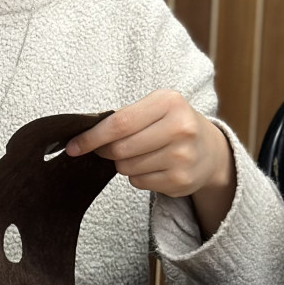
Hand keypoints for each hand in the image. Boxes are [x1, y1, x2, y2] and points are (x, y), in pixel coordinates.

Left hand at [66, 89, 236, 237]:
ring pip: (127, 167)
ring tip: (140, 154)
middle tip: (107, 149)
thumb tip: (83, 137)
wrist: (211, 150)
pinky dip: (137, 176)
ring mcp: (183, 157)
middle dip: (105, 151)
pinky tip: (153, 166)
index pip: (119, 123)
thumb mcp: (155, 108)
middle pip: (121, 149)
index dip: (91, 137)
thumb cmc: (173, 124)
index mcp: (169, 102)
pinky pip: (139, 182)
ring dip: (123, 163)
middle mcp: (180, 128)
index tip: (72, 146)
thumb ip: (124, 118)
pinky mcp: (181, 181)